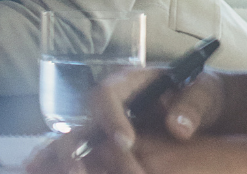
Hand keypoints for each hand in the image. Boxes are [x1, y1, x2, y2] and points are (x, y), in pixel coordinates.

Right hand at [27, 68, 235, 173]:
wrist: (205, 106)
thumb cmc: (203, 95)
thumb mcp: (205, 94)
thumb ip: (192, 107)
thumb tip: (177, 127)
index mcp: (131, 81)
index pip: (109, 93)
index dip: (111, 117)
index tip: (125, 142)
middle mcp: (112, 101)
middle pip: (82, 118)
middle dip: (74, 145)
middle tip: (78, 170)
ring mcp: (106, 122)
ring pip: (74, 137)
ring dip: (57, 156)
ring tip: (44, 170)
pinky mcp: (107, 141)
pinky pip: (82, 152)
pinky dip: (61, 162)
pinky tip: (41, 170)